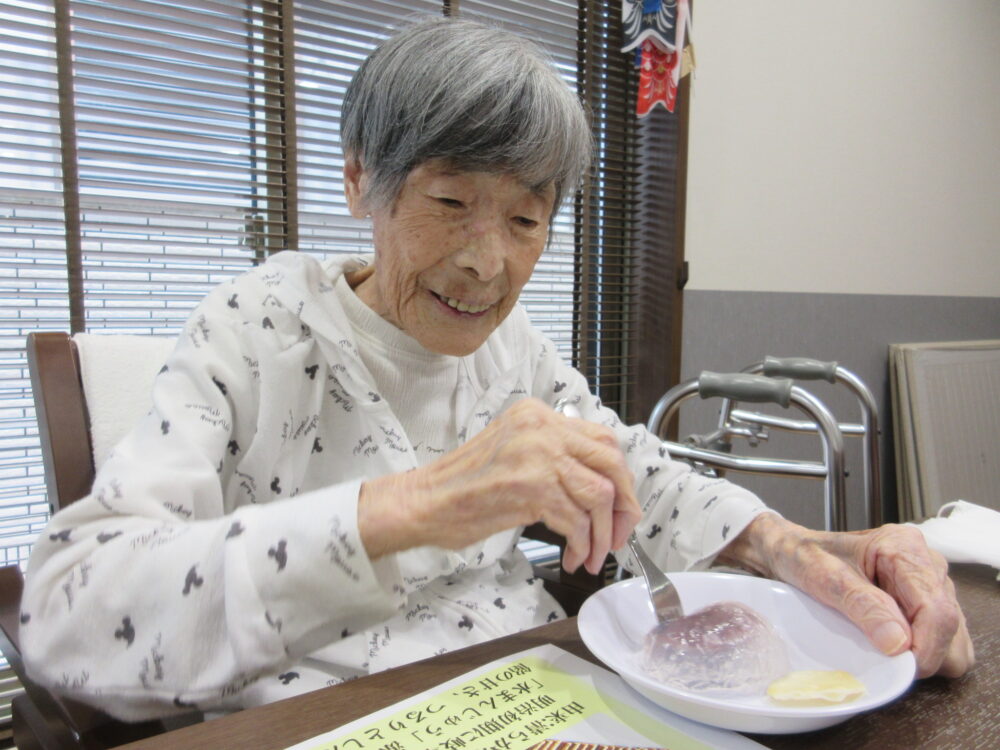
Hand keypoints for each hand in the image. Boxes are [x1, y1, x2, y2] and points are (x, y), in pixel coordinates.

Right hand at [359, 398, 642, 573]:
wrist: (423, 502)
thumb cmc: (464, 486)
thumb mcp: (514, 452)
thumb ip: (553, 456)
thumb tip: (599, 485)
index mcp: (537, 415)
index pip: (602, 439)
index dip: (620, 477)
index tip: (620, 506)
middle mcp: (542, 428)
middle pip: (611, 462)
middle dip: (624, 505)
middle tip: (620, 534)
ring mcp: (538, 456)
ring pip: (600, 495)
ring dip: (604, 534)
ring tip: (593, 554)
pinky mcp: (532, 488)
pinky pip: (578, 521)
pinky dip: (583, 545)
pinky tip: (574, 556)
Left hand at [720, 513, 973, 677]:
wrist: (788, 550)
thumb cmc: (801, 556)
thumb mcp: (822, 577)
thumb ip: (862, 605)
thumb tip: (899, 642)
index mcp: (903, 547)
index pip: (937, 609)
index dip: (925, 646)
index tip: (899, 665)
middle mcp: (925, 563)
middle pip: (950, 626)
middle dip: (925, 652)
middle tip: (884, 655)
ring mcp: (930, 583)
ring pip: (954, 638)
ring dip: (926, 654)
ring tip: (883, 645)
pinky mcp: (926, 601)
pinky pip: (944, 640)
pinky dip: (924, 652)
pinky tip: (891, 643)